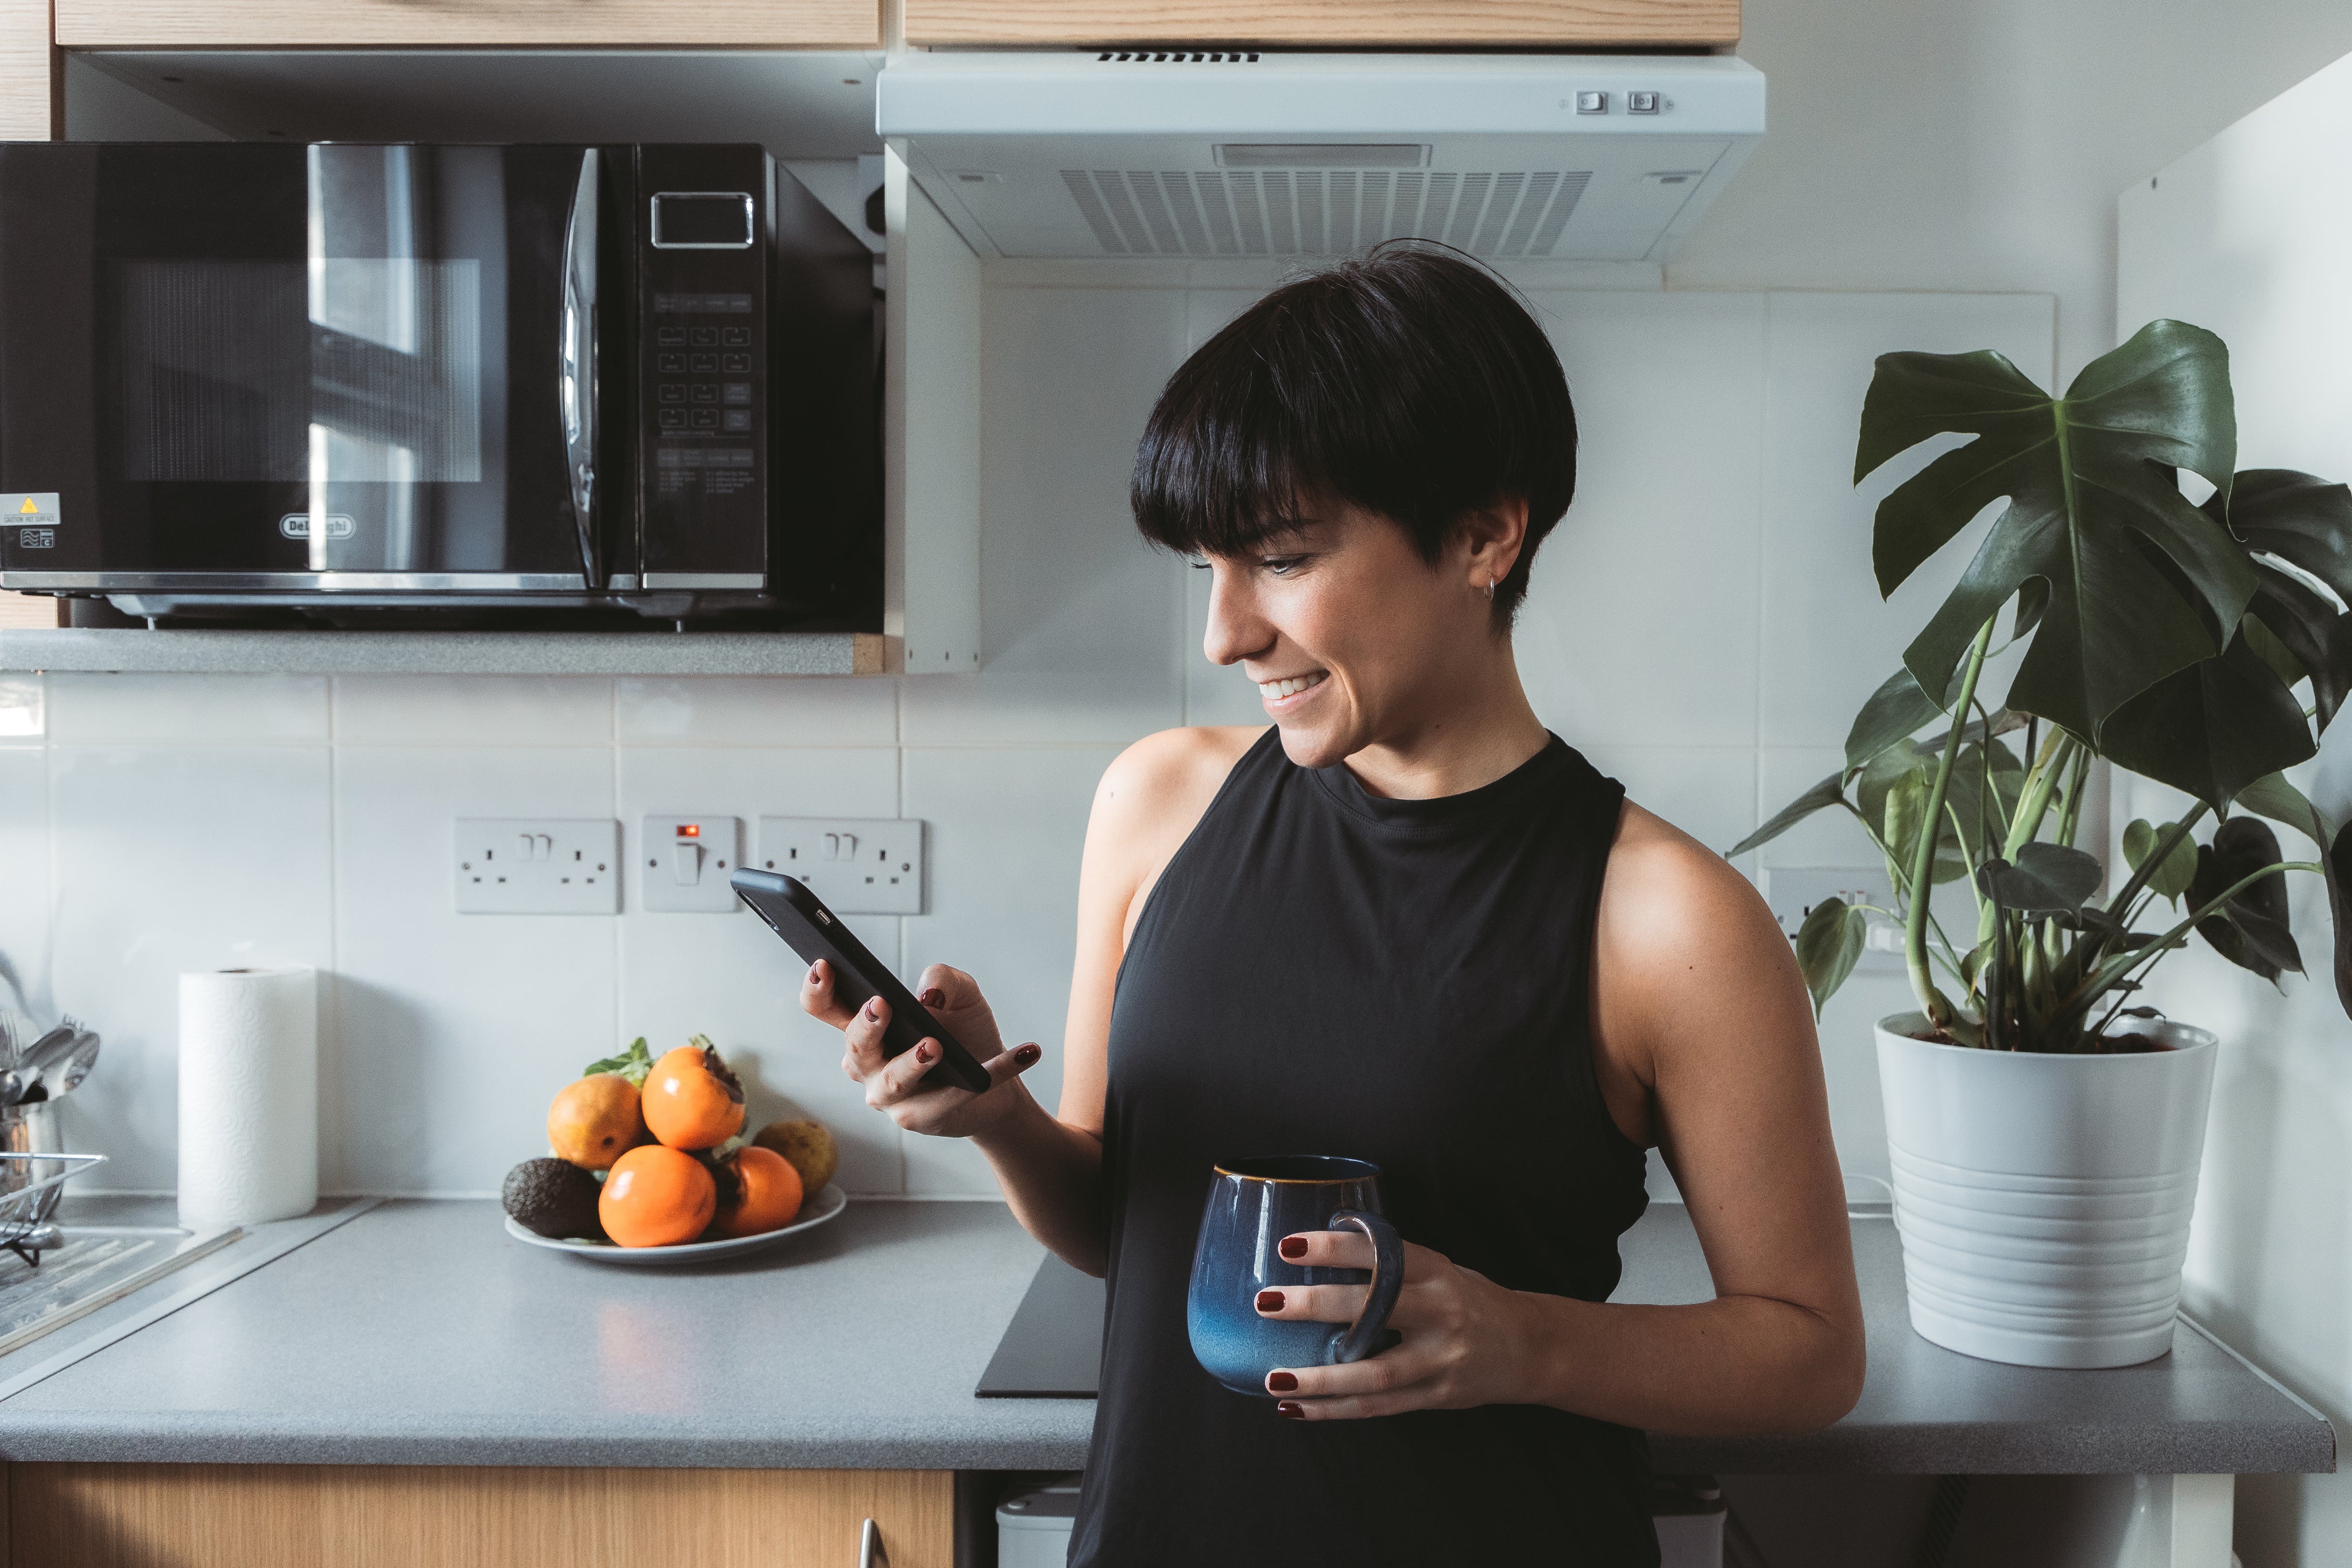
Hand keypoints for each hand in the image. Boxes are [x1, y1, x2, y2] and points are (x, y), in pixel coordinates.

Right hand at [800, 960, 1041, 1139]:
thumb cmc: (964, 1032)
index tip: (825, 965)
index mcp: (865, 1028)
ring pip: (893, 1082)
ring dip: (912, 1062)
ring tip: (935, 1045)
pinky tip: (1027, 1051)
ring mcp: (891, 1098)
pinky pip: (955, 1098)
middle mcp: (868, 1066)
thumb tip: (926, 997)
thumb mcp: (960, 995)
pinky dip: (995, 1072)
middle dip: (866, 1027)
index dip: (817, 989)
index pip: (825, 1009)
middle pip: (855, 1048)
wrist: (996, 1079)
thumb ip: (943, 980)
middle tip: (882, 1004)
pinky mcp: (924, 1119)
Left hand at [1253, 1229, 1539, 1419]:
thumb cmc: (1470, 1299)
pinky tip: (1296, 1408)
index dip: (1335, 1249)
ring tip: (1275, 1379)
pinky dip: (1335, 1410)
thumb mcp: (1440, 1269)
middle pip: (1374, 1309)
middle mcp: (1441, 1312)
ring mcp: (1441, 1358)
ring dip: (1321, 1379)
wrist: (1531, 1346)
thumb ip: (1394, 1263)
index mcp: (1436, 1271)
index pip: (1382, 1253)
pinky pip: (1379, 1406)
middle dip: (1316, 1306)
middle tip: (1267, 1302)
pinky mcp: (1438, 1395)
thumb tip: (1326, 1245)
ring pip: (1375, 1373)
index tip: (1288, 1246)